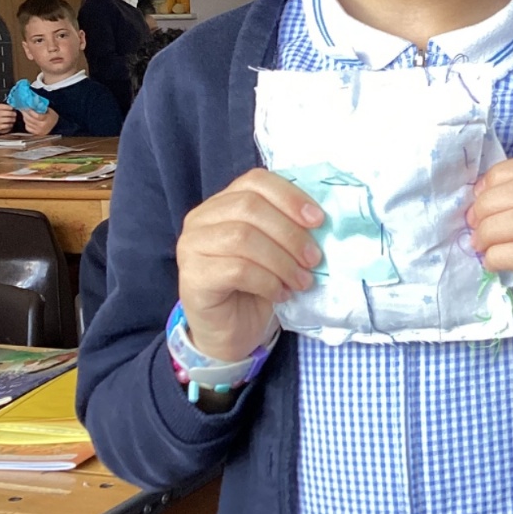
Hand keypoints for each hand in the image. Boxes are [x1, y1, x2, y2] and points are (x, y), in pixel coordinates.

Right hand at [0, 103, 15, 133]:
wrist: (1, 126)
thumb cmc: (5, 116)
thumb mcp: (6, 111)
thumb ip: (9, 108)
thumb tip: (15, 106)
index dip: (6, 107)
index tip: (12, 108)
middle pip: (0, 113)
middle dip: (9, 113)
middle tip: (15, 114)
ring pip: (2, 120)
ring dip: (10, 119)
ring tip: (14, 119)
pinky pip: (3, 126)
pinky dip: (9, 125)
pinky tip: (11, 124)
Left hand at [21, 107, 58, 137]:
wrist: (56, 125)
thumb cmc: (52, 116)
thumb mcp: (49, 110)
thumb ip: (41, 108)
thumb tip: (31, 104)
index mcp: (47, 120)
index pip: (37, 116)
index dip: (30, 111)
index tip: (27, 107)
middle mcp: (43, 126)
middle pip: (30, 120)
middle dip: (25, 113)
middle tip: (22, 109)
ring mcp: (39, 131)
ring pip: (28, 123)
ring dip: (25, 117)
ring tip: (24, 113)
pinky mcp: (36, 133)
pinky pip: (27, 128)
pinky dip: (26, 123)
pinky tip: (28, 120)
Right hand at [176, 168, 323, 361]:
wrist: (231, 332)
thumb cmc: (256, 287)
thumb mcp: (275, 250)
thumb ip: (287, 227)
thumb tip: (320, 219)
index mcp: (223, 203)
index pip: (255, 181)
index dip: (290, 196)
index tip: (318, 220)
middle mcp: (201, 219)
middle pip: (250, 207)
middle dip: (290, 233)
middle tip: (314, 258)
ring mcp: (192, 247)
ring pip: (243, 238)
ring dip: (282, 261)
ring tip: (302, 281)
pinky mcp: (193, 277)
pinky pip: (238, 270)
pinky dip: (268, 281)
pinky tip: (281, 294)